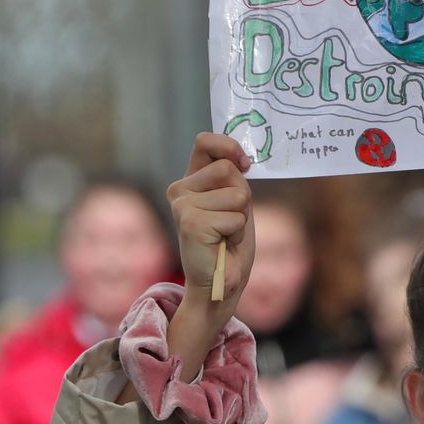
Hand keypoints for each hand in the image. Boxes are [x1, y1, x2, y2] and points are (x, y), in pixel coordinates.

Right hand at [116, 133, 252, 403]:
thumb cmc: (230, 243)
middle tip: (230, 222)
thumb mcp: (235, 202)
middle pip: (229, 169)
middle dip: (242, 196)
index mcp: (190, 181)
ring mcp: (182, 205)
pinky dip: (237, 231)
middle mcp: (179, 190)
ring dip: (240, 217)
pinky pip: (236, 215)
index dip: (228, 145)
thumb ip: (231, 176)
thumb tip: (239, 157)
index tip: (243, 163)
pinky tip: (221, 244)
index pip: (205, 142)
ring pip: (237, 193)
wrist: (221, 282)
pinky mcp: (190, 222)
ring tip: (225, 235)